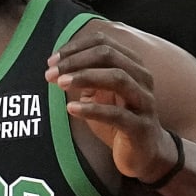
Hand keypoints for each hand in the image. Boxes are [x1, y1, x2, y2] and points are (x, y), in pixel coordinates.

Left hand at [47, 28, 178, 183]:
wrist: (144, 152)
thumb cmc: (119, 119)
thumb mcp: (100, 94)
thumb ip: (85, 78)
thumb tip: (57, 65)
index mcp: (132, 65)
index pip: (104, 43)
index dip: (76, 48)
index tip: (52, 60)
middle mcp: (142, 78)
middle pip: (109, 56)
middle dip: (76, 61)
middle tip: (51, 72)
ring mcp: (144, 101)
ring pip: (117, 78)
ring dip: (85, 77)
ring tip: (60, 83)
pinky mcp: (140, 126)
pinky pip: (117, 114)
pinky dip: (92, 109)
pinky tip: (71, 108)